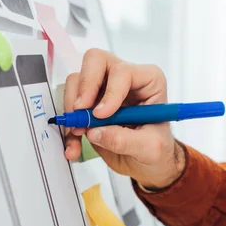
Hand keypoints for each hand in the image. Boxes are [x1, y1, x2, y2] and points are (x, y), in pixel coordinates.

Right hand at [63, 49, 184, 189]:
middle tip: (80, 112)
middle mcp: (124, 78)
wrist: (148, 164)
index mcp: (148, 81)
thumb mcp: (151, 148)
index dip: (109, 92)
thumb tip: (95, 132)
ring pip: (76, 80)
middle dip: (84, 87)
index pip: (122, 71)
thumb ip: (124, 140)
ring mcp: (104, 89)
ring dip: (72, 109)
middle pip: (95, 61)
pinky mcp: (89, 105)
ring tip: (79, 134)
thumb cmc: (157, 149)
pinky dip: (67, 128)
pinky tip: (74, 146)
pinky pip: (70, 106)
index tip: (101, 115)